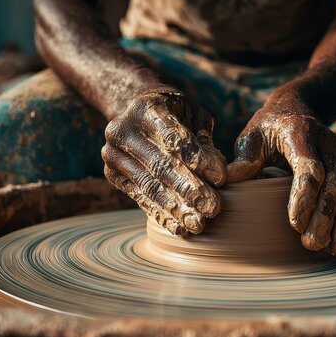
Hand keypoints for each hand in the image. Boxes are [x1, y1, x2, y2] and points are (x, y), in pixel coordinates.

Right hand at [102, 88, 226, 235]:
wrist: (135, 113)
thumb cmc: (176, 114)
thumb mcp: (193, 115)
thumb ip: (204, 141)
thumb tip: (218, 176)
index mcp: (147, 108)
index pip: (175, 139)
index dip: (198, 160)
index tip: (221, 178)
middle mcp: (124, 131)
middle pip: (161, 166)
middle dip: (189, 190)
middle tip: (213, 208)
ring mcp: (114, 154)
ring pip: (150, 186)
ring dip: (176, 208)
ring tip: (199, 224)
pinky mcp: (114, 175)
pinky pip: (141, 198)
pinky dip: (162, 215)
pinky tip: (181, 228)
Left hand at [227, 91, 335, 258]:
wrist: (300, 109)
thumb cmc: (270, 127)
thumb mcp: (253, 134)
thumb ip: (245, 157)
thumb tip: (228, 180)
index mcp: (302, 134)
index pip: (309, 167)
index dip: (305, 195)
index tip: (295, 222)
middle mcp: (328, 147)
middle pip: (333, 184)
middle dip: (325, 216)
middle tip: (311, 244)